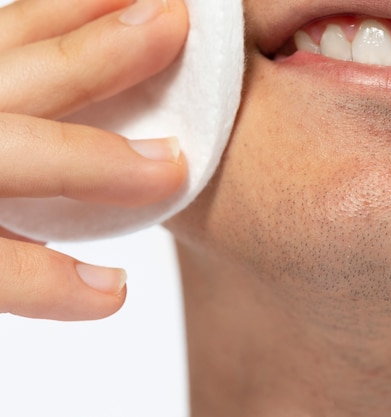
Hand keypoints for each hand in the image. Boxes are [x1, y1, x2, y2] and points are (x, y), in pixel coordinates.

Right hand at [0, 0, 188, 319]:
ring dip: (89, 158)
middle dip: (91, 53)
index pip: (8, 39)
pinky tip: (113, 290)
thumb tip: (104, 67)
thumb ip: (27, 100)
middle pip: (6, 78)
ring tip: (171, 166)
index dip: (73, 10)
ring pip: (6, 158)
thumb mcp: (0, 118)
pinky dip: (49, 284)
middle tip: (172, 25)